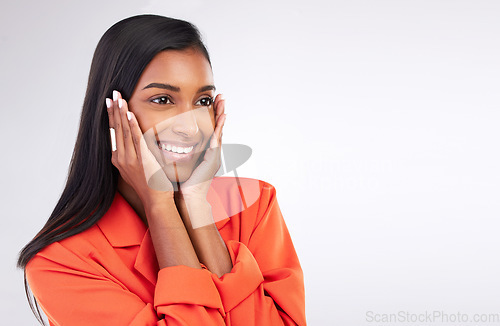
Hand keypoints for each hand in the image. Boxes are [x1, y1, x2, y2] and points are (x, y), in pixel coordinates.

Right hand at [107, 90, 173, 205]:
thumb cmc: (152, 186)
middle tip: (111, 94)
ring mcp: (130, 159)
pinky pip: (135, 138)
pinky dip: (131, 125)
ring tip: (118, 98)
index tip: (110, 103)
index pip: (114, 133)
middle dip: (113, 110)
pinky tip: (128, 113)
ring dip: (120, 112)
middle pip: (116, 129)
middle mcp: (121, 158)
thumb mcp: (140, 169)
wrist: (156, 201)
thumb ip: (138, 155)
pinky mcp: (141, 159)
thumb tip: (141, 143)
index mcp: (120, 160)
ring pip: (123, 130)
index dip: (111, 117)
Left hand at [177, 93, 226, 199]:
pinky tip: (220, 122)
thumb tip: (166, 141)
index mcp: (205, 152)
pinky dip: (219, 131)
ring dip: (221, 118)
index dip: (212, 115)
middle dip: (219, 112)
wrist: (189, 197)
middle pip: (218, 127)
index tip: (211, 102)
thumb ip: (177, 151)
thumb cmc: (183, 182)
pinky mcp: (213, 161)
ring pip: (219, 132)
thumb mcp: (180, 162)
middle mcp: (212, 153)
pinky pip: (216, 142)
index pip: (210, 129)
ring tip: (223, 104)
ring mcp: (214, 156)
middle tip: (221, 97)